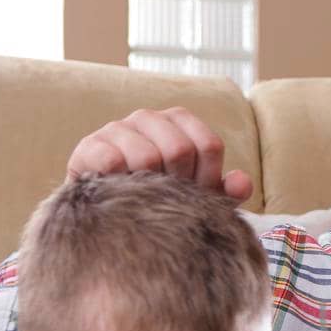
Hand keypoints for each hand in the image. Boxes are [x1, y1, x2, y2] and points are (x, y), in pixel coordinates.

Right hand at [66, 107, 253, 201]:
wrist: (108, 212)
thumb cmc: (159, 199)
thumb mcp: (195, 198)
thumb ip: (224, 192)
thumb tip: (241, 183)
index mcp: (179, 121)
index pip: (209, 146)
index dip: (206, 179)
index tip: (193, 195)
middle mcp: (148, 117)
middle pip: (179, 149)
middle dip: (177, 183)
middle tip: (166, 201)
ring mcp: (117, 128)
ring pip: (147, 156)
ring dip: (148, 187)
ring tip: (142, 198)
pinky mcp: (89, 146)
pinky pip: (112, 161)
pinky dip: (120, 183)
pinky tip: (119, 193)